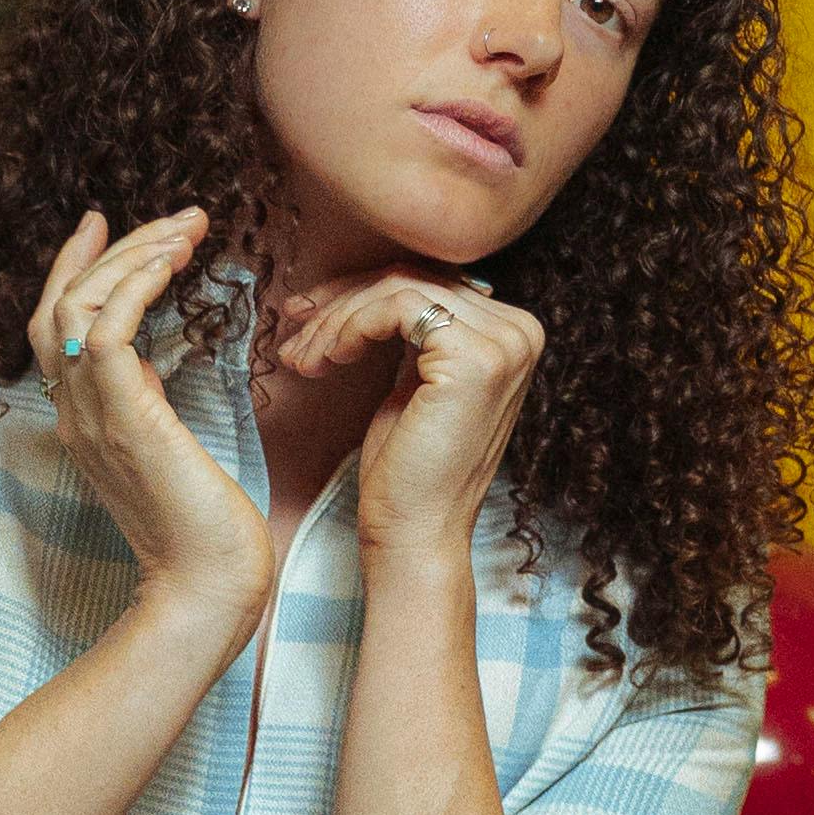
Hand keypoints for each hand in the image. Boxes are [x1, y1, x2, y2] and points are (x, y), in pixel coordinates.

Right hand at [37, 210, 268, 639]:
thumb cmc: (206, 531)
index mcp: (84, 419)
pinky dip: (136, 285)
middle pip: (59, 307)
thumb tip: (150, 368)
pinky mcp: (123, 417)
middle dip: (108, 250)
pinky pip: (107, 330)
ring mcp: (92, 415)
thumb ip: (148, 406)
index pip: (55, 327)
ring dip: (130, 257)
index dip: (73, 268)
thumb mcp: (169, 451)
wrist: (206, 585)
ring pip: (78, 308)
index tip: (102, 223)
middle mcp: (76, 413)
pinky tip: (175, 263)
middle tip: (163, 217)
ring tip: (183, 229)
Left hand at [274, 264, 541, 573]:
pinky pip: (396, 307)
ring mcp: (504, 343)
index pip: (429, 285)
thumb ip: (412, 334)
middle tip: (293, 331)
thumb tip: (368, 284)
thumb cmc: (408, 471)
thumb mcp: (413, 385)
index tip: (306, 315)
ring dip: (336, 319)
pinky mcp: (474, 356)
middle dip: (341, 303)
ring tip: (303, 359)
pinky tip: (327, 360)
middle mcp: (520, 332)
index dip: (359, 295)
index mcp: (512, 335)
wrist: (417, 534)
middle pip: (413, 280)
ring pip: (398, 290)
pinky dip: (349, 327)